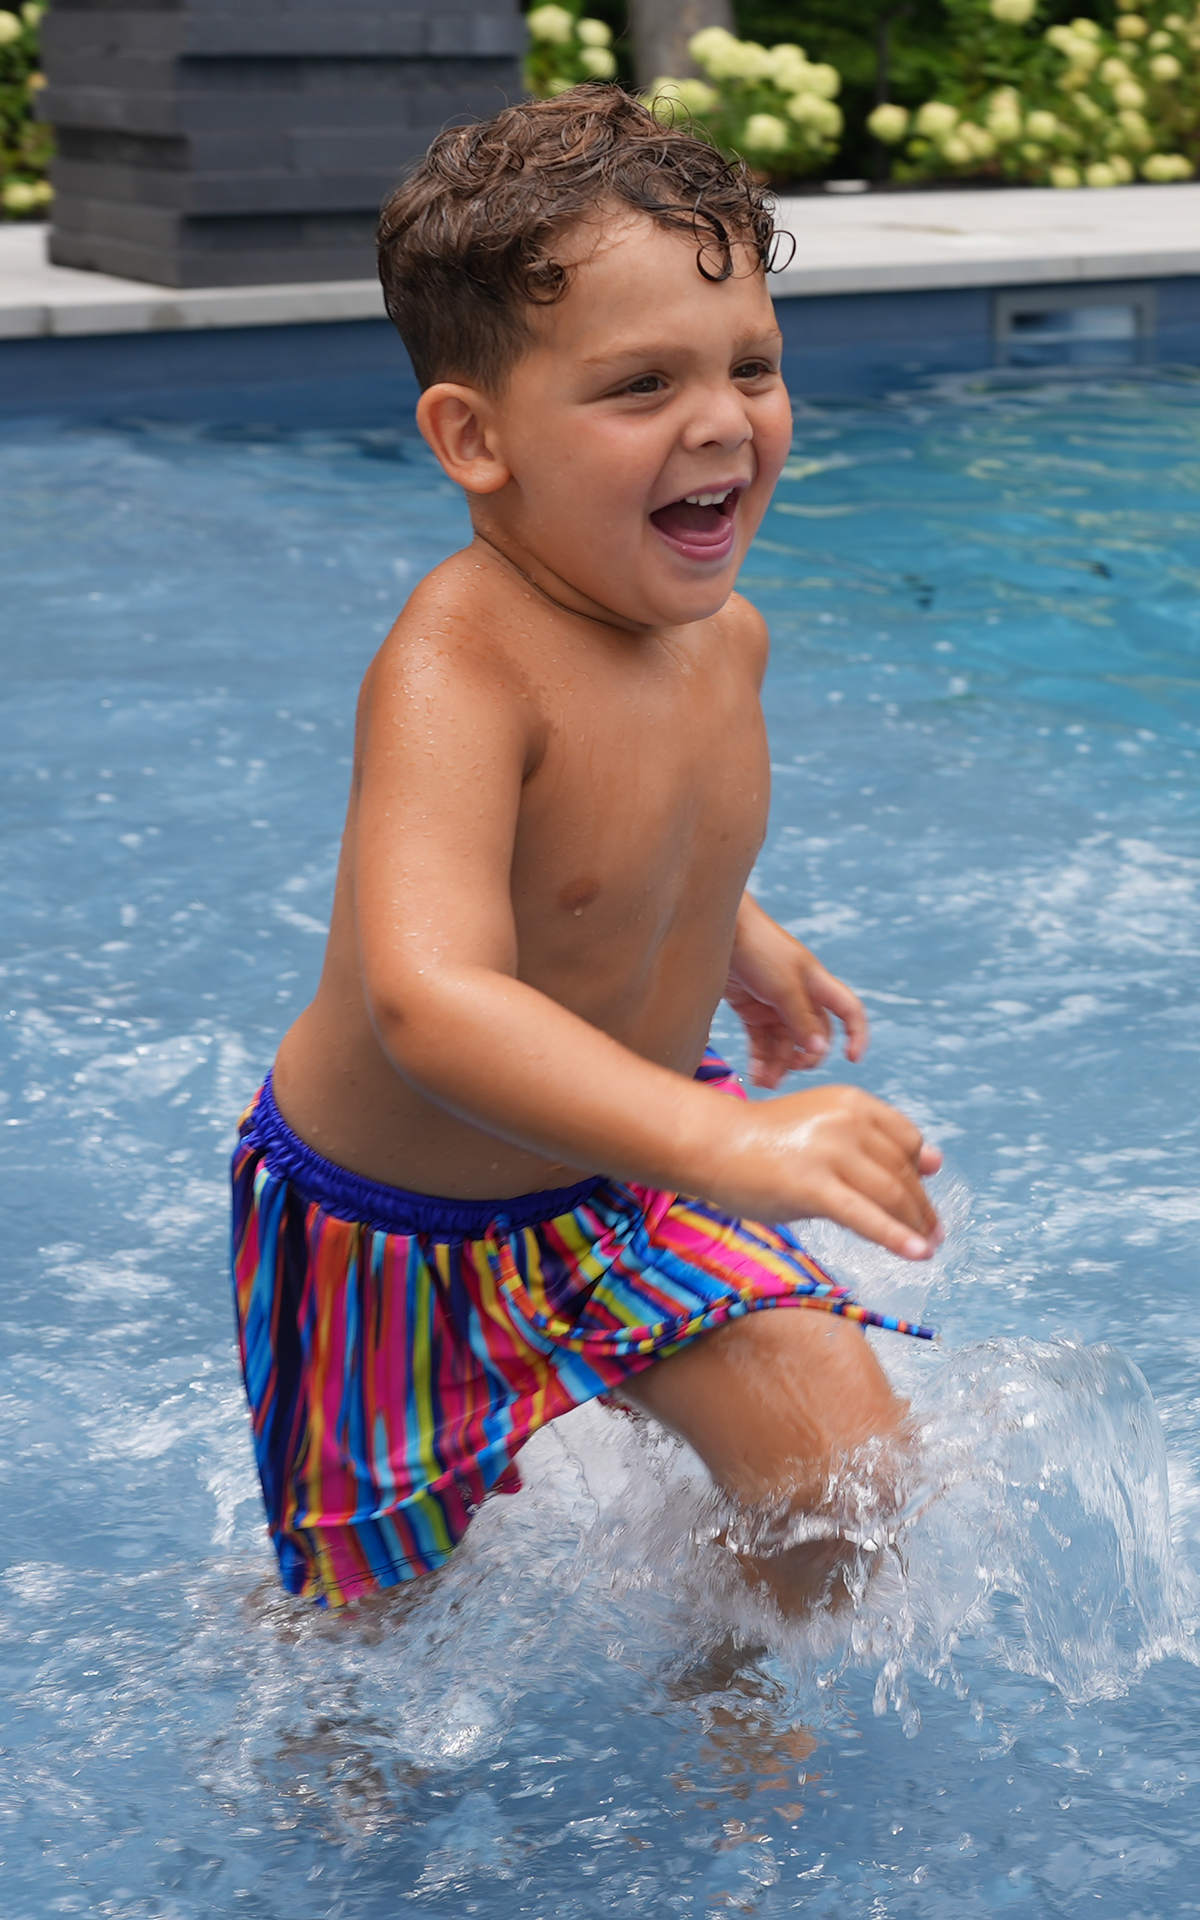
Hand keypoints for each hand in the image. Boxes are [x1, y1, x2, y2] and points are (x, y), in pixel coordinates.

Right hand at [707, 1083, 942, 1259]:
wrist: (713, 1144)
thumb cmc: (767, 1141)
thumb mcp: (825, 1126)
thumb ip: (875, 1141)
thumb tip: (935, 1161)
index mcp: (853, 1102)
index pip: (907, 1139)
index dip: (920, 1170)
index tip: (924, 1195)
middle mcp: (847, 1122)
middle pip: (901, 1172)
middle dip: (922, 1207)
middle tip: (934, 1233)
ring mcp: (831, 1152)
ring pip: (890, 1195)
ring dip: (916, 1226)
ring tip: (928, 1248)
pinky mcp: (813, 1186)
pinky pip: (865, 1217)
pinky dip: (896, 1238)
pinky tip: (918, 1255)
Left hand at [725, 896, 868, 1087]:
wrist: (717, 930)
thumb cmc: (758, 948)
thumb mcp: (784, 986)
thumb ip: (802, 1019)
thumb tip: (820, 1050)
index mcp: (817, 985)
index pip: (848, 1012)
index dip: (857, 1034)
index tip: (852, 1058)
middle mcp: (800, 997)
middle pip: (813, 1037)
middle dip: (803, 1057)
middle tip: (787, 1071)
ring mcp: (774, 1005)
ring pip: (784, 1044)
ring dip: (778, 1064)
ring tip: (763, 1082)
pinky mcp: (751, 1010)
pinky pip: (761, 1041)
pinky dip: (760, 1058)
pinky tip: (755, 1074)